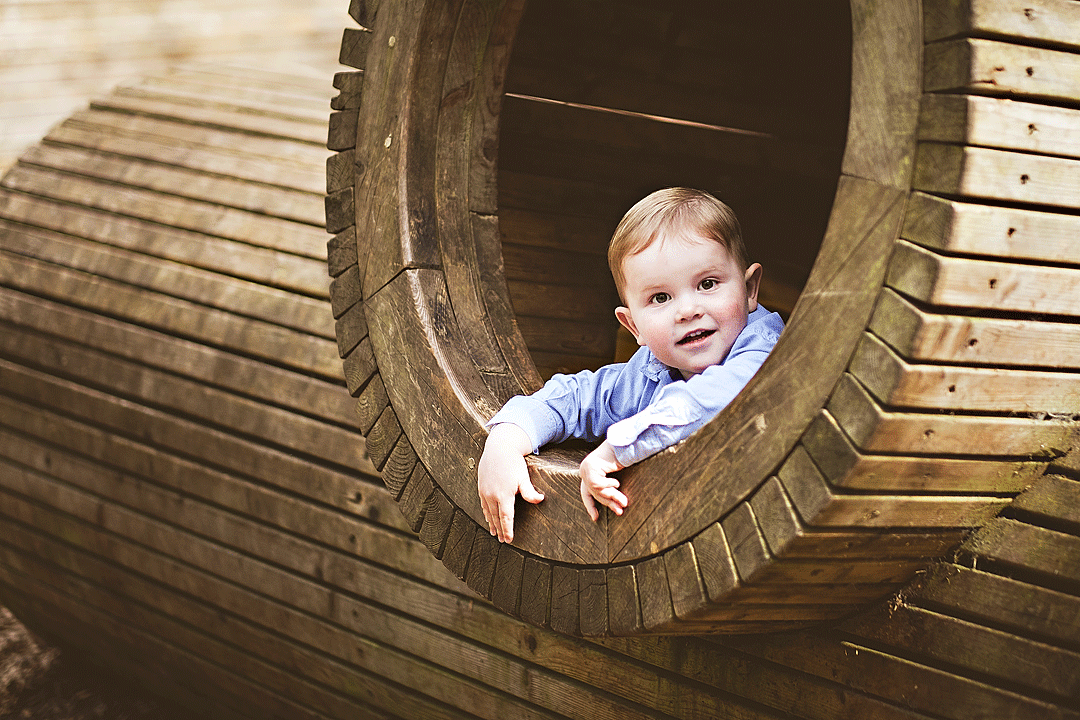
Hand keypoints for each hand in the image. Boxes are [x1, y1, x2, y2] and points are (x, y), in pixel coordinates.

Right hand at [477, 423, 544, 542]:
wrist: (498, 447)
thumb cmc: (513, 462)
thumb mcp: (524, 476)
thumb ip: (530, 491)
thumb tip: (540, 500)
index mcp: (504, 494)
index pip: (506, 517)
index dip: (507, 530)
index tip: (509, 540)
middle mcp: (492, 495)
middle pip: (496, 517)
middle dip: (500, 530)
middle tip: (503, 541)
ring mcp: (485, 492)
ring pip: (488, 512)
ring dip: (492, 524)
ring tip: (495, 534)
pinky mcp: (481, 487)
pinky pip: (483, 505)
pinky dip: (486, 514)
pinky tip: (488, 518)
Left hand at [578, 441, 626, 521]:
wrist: (622, 443)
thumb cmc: (621, 458)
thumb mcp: (615, 478)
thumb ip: (611, 488)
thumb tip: (619, 507)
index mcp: (589, 474)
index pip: (586, 494)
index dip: (591, 506)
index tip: (595, 519)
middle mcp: (585, 472)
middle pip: (595, 494)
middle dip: (608, 503)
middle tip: (621, 511)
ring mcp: (585, 469)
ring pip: (597, 490)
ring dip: (612, 497)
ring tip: (625, 501)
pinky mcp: (589, 467)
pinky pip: (598, 484)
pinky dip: (608, 485)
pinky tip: (617, 482)